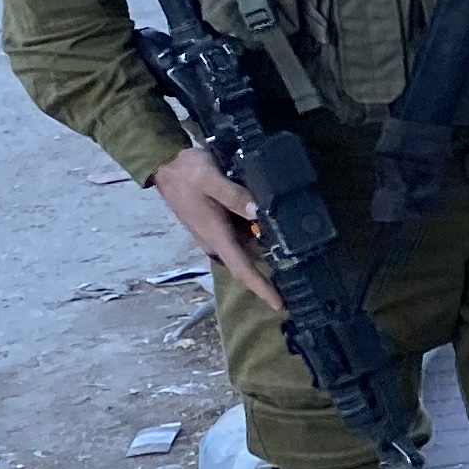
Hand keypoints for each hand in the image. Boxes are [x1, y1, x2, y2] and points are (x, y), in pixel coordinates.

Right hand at [154, 144, 283, 310]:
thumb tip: (259, 213)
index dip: (261, 288)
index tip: (279, 304)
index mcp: (215, 235)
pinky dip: (257, 232)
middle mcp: (215, 240)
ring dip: (266, 245)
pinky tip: (273, 221)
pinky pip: (241, 234)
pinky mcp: (216, 223)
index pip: (242, 269)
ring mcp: (215, 233)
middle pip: (248, 260)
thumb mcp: (211, 179)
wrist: (164, 164)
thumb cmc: (186, 172)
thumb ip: (234, 196)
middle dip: (272, 266)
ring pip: (246, 246)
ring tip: (296, 239)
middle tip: (304, 264)